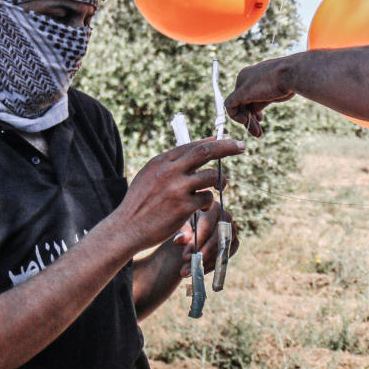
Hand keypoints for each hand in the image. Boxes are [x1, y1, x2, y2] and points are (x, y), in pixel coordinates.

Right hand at [114, 137, 244, 254]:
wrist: (127, 228)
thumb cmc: (140, 203)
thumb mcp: (149, 176)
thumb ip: (171, 164)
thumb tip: (197, 151)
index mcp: (160, 161)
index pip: (192, 145)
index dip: (213, 142)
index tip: (227, 140)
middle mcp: (169, 170)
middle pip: (206, 152)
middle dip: (227, 147)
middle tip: (241, 146)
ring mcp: (177, 188)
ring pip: (211, 176)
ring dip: (220, 181)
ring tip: (220, 186)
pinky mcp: (184, 206)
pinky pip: (207, 199)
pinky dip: (208, 203)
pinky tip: (200, 209)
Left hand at [172, 205, 239, 276]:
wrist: (192, 231)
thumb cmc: (186, 225)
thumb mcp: (181, 226)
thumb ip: (181, 232)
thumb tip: (180, 240)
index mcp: (212, 206)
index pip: (207, 225)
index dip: (197, 242)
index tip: (185, 256)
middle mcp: (226, 216)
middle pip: (217, 238)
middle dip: (202, 255)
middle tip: (187, 268)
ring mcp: (232, 229)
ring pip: (223, 248)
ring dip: (207, 263)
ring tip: (191, 272)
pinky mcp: (234, 242)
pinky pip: (227, 256)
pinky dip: (213, 265)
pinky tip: (201, 271)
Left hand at [225, 57, 294, 137]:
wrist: (291, 73)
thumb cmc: (289, 80)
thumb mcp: (274, 92)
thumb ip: (263, 99)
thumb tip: (256, 110)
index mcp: (254, 75)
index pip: (247, 95)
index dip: (253, 110)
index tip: (260, 119)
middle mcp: (245, 78)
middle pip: (243, 102)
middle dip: (250, 118)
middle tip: (258, 132)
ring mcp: (241, 84)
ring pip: (237, 106)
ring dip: (246, 122)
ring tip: (257, 133)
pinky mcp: (239, 92)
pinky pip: (229, 105)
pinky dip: (234, 116)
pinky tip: (245, 121)